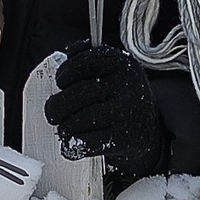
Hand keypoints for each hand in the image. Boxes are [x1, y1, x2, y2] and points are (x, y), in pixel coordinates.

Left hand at [44, 39, 164, 178]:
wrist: (146, 129)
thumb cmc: (121, 97)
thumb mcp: (114, 70)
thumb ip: (89, 56)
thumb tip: (67, 52)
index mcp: (124, 64)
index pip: (86, 62)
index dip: (66, 72)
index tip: (60, 82)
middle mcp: (128, 86)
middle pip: (79, 93)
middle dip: (57, 105)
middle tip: (53, 112)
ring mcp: (126, 113)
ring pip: (80, 119)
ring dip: (64, 126)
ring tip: (65, 127)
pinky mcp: (124, 140)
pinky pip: (86, 143)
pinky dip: (72, 146)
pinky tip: (72, 145)